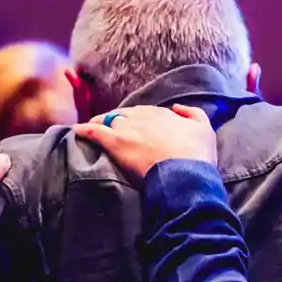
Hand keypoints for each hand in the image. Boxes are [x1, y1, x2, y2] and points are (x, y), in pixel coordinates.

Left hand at [74, 104, 216, 180]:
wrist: (185, 174)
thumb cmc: (197, 155)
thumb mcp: (205, 129)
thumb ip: (193, 114)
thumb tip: (178, 107)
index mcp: (163, 113)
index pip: (145, 112)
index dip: (139, 119)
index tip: (136, 126)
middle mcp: (144, 117)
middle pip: (125, 114)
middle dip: (118, 119)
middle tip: (113, 127)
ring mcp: (128, 128)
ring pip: (109, 120)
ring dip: (101, 123)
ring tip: (93, 127)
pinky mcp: (115, 143)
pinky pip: (95, 132)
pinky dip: (84, 130)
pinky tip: (76, 130)